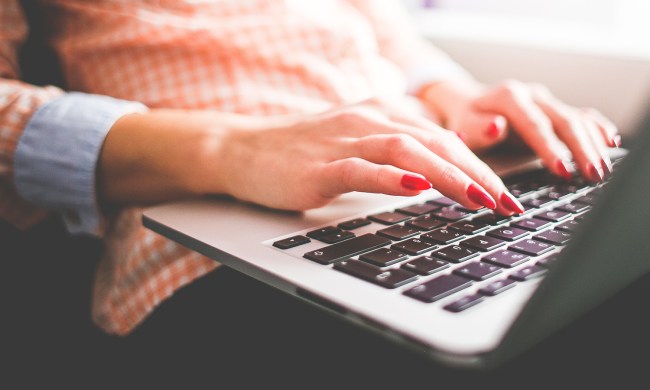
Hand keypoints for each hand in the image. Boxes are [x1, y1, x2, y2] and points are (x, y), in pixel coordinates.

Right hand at [210, 100, 524, 214]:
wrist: (244, 149)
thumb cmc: (304, 153)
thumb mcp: (358, 146)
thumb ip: (396, 154)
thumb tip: (439, 177)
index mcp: (383, 114)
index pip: (443, 138)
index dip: (480, 165)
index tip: (506, 195)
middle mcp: (369, 119)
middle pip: (435, 141)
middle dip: (477, 173)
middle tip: (506, 203)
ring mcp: (344, 140)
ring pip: (406, 150)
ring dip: (447, 175)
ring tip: (478, 198)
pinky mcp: (320, 166)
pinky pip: (361, 168)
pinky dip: (390, 177)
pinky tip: (415, 186)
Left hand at [419, 79, 619, 181]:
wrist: (466, 102)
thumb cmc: (464, 119)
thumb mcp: (462, 125)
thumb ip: (477, 129)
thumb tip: (496, 127)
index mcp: (509, 97)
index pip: (535, 124)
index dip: (550, 148)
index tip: (562, 170)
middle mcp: (532, 95)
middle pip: (563, 121)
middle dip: (580, 149)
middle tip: (592, 174)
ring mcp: (546, 101)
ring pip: (576, 119)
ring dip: (592, 144)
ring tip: (602, 170)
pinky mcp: (554, 109)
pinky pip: (581, 116)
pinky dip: (597, 128)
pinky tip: (610, 142)